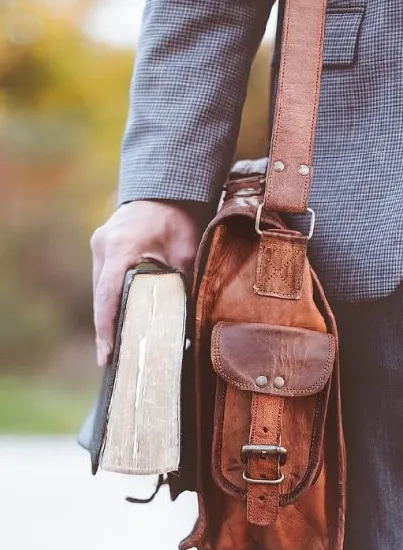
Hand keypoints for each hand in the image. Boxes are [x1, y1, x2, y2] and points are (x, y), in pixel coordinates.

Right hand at [90, 200, 203, 365]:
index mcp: (121, 246)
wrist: (168, 188)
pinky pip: (105, 281)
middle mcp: (103, 246)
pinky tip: (120, 322)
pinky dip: (112, 301)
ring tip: (116, 349)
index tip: (106, 356)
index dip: (105, 328)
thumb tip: (188, 321)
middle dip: (106, 329)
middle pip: (101, 297)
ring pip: (101, 290)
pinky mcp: (103, 248)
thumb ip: (183, 283)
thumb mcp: (187, 250)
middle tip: (114, 362)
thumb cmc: (180, 217)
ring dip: (108, 316)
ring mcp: (100, 246)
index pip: (108, 295)